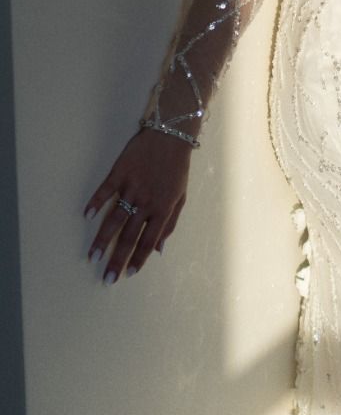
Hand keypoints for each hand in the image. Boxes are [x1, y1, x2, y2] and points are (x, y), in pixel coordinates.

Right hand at [84, 127, 191, 282]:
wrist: (171, 137)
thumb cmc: (177, 169)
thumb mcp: (181, 197)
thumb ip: (171, 224)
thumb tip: (159, 250)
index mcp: (163, 209)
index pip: (148, 241)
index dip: (139, 259)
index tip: (129, 274)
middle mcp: (146, 202)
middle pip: (128, 237)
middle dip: (117, 259)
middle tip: (107, 277)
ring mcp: (131, 188)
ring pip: (114, 219)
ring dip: (101, 240)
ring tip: (91, 256)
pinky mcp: (119, 173)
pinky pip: (104, 191)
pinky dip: (94, 204)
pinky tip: (86, 216)